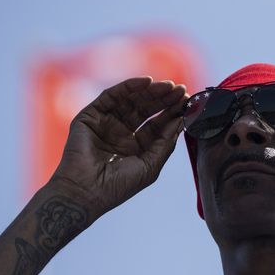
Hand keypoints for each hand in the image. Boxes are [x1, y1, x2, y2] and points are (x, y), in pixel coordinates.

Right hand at [48, 77, 187, 218]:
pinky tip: (146, 82)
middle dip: (164, 99)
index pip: (157, 124)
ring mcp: (106, 123)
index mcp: (136, 147)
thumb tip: (180, 120)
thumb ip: (165, 143)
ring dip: (151, 91)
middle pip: (147, 109)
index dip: (172, 113)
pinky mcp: (91, 115)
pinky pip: (112, 95)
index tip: (188, 102)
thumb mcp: (150, 165)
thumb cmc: (118, 186)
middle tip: (181, 90)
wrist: (86, 192)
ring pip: (132, 100)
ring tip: (168, 86)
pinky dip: (129, 86)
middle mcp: (122, 133)